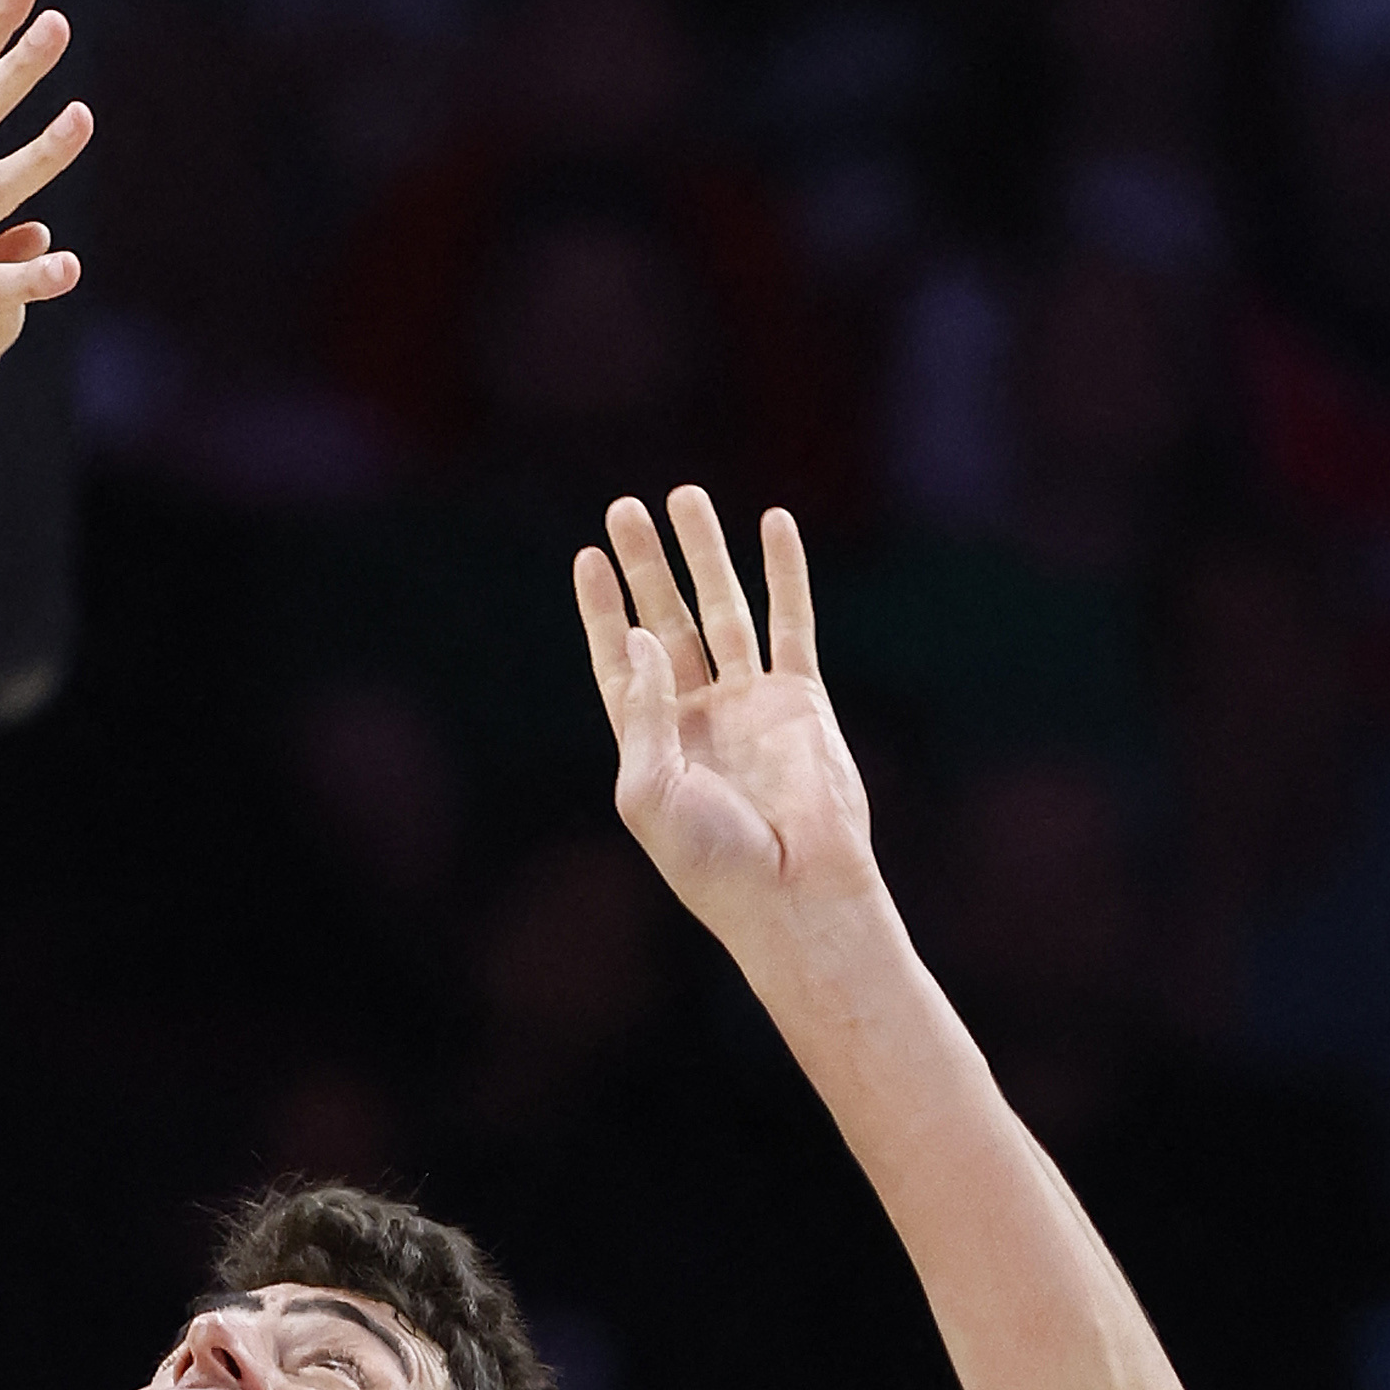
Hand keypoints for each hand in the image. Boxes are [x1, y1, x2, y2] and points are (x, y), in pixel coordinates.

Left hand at [574, 489, 882, 966]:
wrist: (795, 893)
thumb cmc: (712, 860)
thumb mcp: (649, 790)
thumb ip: (642, 710)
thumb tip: (640, 633)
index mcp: (648, 742)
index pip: (617, 659)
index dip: (602, 609)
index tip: (588, 556)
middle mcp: (696, 715)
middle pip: (664, 620)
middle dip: (646, 565)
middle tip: (625, 507)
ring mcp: (750, 703)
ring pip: (722, 609)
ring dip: (705, 554)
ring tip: (686, 496)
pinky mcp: (801, 699)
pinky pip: (791, 621)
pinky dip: (785, 573)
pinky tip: (775, 525)